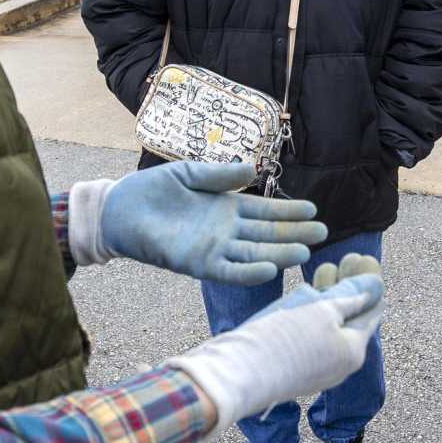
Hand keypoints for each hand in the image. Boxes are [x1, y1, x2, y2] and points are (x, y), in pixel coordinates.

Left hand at [85, 161, 327, 284]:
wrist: (119, 209)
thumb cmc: (151, 190)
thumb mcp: (189, 173)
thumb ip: (219, 175)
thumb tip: (253, 170)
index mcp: (225, 208)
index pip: (264, 212)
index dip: (288, 212)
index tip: (314, 210)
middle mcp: (225, 231)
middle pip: (266, 235)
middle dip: (294, 234)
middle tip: (322, 233)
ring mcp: (213, 248)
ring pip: (253, 254)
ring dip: (278, 254)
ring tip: (305, 253)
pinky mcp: (196, 263)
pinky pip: (227, 271)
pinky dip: (247, 272)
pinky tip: (269, 269)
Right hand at [169, 255, 383, 428]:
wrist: (235, 373)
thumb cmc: (282, 339)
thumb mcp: (322, 310)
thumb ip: (350, 297)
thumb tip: (375, 287)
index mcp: (353, 351)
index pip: (372, 311)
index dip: (369, 281)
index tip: (362, 257)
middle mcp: (339, 364)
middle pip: (351, 317)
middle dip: (349, 285)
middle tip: (345, 258)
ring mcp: (315, 367)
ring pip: (328, 325)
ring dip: (329, 296)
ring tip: (325, 269)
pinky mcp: (293, 366)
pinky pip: (310, 335)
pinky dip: (312, 313)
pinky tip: (305, 294)